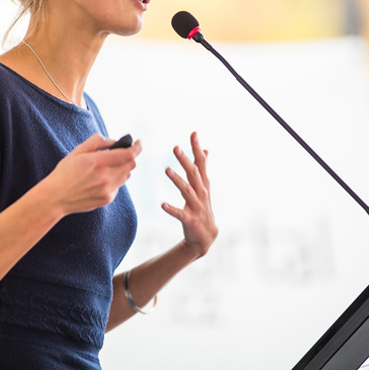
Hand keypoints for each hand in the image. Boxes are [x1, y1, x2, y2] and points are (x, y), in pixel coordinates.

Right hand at [41, 133, 141, 215]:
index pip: (129, 154)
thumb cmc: (64, 173)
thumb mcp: (78, 151)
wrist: (55, 197)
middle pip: (131, 164)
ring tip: (107, 167)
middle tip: (121, 153)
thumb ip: (97, 142)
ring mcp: (108, 190)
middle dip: (129, 156)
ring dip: (122, 168)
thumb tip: (114, 141)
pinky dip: (114, 179)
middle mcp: (106, 177)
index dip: (137, 147)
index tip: (139, 142)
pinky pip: (118, 186)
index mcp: (98, 162)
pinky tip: (100, 180)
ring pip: (126, 175)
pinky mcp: (107, 199)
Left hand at [162, 132, 217, 258]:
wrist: (206, 236)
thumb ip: (203, 168)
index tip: (193, 133)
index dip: (197, 148)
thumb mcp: (204, 187)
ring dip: (177, 180)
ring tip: (167, 170)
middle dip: (185, 160)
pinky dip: (172, 209)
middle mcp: (201, 193)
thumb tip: (206, 149)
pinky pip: (180, 214)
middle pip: (194, 174)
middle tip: (175, 147)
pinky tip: (162, 204)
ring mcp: (196, 207)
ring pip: (187, 191)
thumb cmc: (202, 208)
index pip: (201, 163)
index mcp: (203, 184)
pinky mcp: (190, 220)